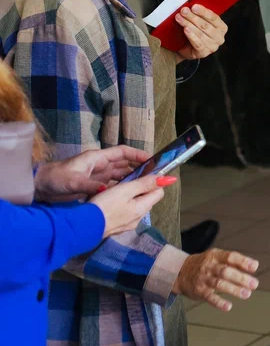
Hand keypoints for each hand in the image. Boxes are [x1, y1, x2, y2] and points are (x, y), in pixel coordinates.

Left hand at [35, 144, 151, 201]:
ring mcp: (97, 175)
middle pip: (124, 163)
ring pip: (120, 174)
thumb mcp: (73, 182)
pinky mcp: (93, 185)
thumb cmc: (55, 179)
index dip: (138, 154)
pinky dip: (122, 187)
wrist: (39, 187)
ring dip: (132, 177)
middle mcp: (100, 165)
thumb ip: (91, 186)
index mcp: (97, 158)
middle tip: (154, 174)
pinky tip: (129, 193)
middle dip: (139, 167)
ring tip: (146, 184)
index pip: (123, 152)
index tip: (153, 159)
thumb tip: (107, 190)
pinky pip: (113, 184)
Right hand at [89, 175, 172, 237]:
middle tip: (126, 181)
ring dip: (129, 197)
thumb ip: (145, 184)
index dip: (154, 182)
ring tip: (116, 189)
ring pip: (134, 206)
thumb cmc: (104, 206)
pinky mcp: (115, 227)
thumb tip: (169, 179)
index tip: (142, 175)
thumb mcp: (125, 190)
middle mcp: (137, 219)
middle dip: (141, 189)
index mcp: (142, 209)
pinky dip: (121, 205)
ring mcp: (126, 225)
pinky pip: (124, 213)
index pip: (158, 192)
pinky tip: (110, 201)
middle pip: (146, 199)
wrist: (81, 227)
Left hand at [175, 5, 227, 60]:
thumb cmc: (194, 32)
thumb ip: (199, 15)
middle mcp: (219, 37)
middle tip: (184, 11)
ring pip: (200, 33)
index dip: (204, 12)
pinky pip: (197, 43)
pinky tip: (186, 30)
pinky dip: (191, 36)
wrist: (186, 48)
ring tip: (179, 18)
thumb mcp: (199, 22)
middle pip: (206, 25)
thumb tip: (191, 5)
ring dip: (188, 24)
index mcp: (221, 27)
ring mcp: (212, 46)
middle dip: (193, 17)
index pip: (214, 18)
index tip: (194, 7)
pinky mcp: (204, 53)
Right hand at [175, 248, 259, 311]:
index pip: (230, 257)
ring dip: (234, 289)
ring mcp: (203, 279)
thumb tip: (253, 266)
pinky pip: (209, 297)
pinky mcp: (199, 291)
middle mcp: (209, 266)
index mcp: (215, 256)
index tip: (254, 267)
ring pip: (218, 284)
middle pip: (225, 271)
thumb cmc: (205, 264)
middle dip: (241, 278)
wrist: (179, 272)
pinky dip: (219, 302)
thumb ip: (233, 261)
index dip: (243, 261)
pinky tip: (228, 306)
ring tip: (246, 294)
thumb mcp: (216, 257)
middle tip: (254, 284)